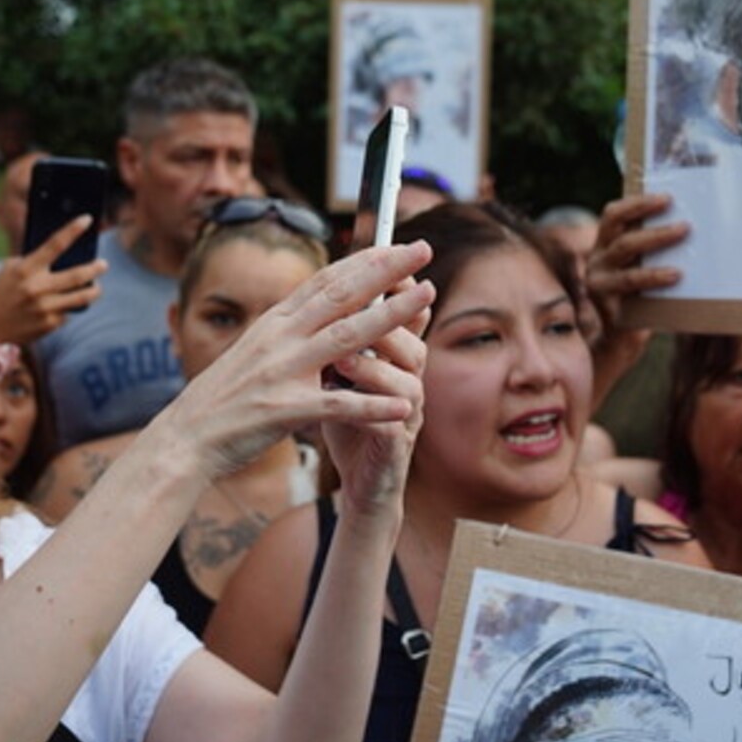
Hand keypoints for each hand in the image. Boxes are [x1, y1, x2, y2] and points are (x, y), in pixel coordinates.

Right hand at [0, 215, 104, 344]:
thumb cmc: (3, 292)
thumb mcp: (10, 269)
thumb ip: (33, 260)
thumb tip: (64, 252)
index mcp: (25, 269)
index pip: (54, 244)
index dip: (72, 230)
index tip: (87, 219)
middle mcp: (36, 288)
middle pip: (76, 275)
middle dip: (95, 268)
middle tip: (104, 264)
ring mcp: (44, 308)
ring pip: (81, 297)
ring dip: (94, 291)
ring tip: (97, 287)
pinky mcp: (49, 324)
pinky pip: (68, 312)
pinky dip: (68, 307)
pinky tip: (63, 306)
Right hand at [162, 241, 434, 479]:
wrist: (184, 437)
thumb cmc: (223, 398)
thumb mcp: (256, 351)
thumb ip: (289, 331)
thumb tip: (319, 308)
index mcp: (274, 323)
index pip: (325, 280)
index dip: (363, 260)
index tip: (395, 245)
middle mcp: (280, 338)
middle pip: (342, 295)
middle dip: (386, 270)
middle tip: (423, 249)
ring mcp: (283, 372)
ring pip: (347, 337)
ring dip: (391, 315)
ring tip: (426, 298)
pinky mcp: (284, 410)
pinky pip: (337, 405)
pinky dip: (372, 405)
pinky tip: (405, 406)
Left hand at [319, 286, 428, 537]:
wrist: (361, 481)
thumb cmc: (348, 421)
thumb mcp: (341, 372)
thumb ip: (341, 334)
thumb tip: (330, 286)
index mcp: (392, 359)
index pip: (404, 315)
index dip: (396, 289)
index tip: (381, 260)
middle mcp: (406, 381)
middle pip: (411, 341)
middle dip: (397, 313)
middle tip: (378, 291)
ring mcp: (406, 414)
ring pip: (407, 382)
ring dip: (376, 368)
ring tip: (344, 358)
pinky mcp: (395, 449)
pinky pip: (393, 427)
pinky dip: (377, 414)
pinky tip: (358, 407)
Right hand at [586, 193, 688, 359]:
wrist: (621, 340)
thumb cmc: (639, 298)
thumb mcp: (641, 268)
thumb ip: (652, 249)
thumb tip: (692, 224)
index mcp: (604, 245)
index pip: (613, 215)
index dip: (637, 203)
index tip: (667, 198)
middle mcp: (597, 260)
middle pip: (622, 234)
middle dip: (655, 226)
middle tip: (685, 225)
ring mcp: (599, 282)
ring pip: (626, 254)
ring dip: (657, 242)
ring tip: (682, 238)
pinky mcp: (607, 303)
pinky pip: (632, 285)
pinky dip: (655, 277)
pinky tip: (676, 276)